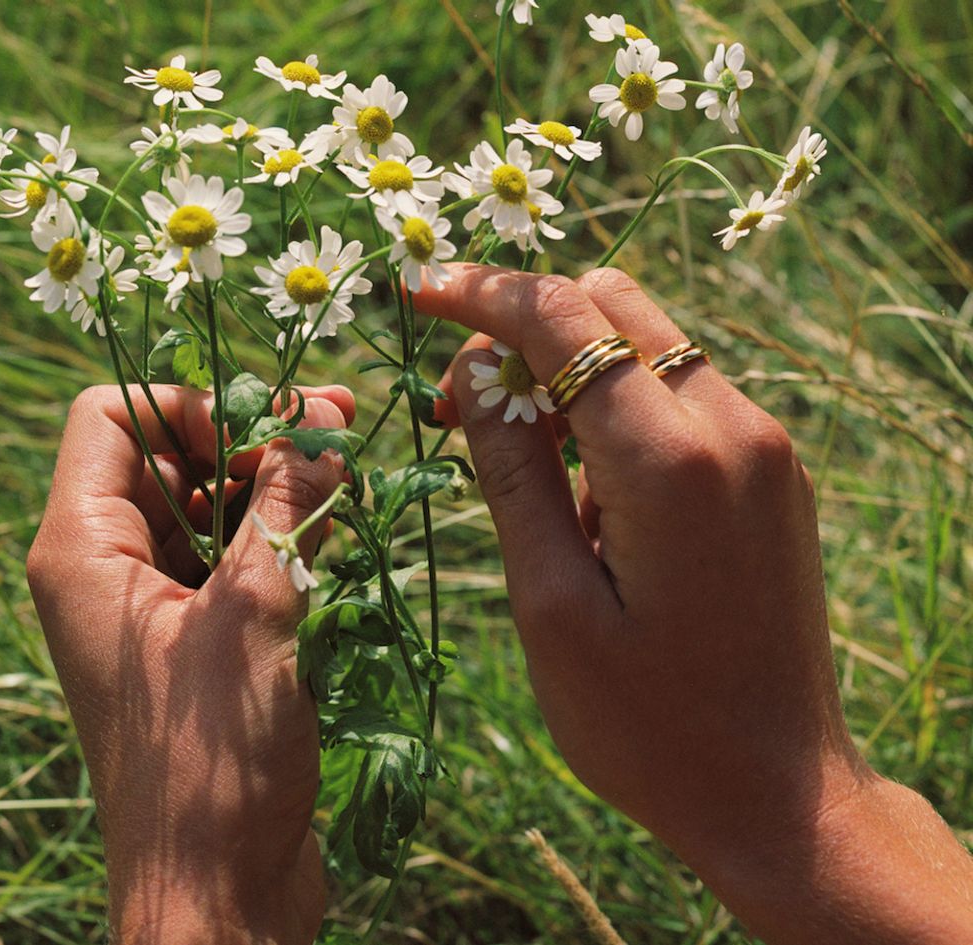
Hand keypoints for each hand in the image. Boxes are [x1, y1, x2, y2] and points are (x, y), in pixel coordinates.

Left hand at [27, 383, 353, 944]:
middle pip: (173, 455)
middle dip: (254, 436)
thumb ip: (287, 504)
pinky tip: (344, 531)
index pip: (113, 416)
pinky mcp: (204, 637)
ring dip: (281, 487)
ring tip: (350, 477)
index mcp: (84, 550)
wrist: (219, 888)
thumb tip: (323, 420)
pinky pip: (240, 557)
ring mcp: (157, 604)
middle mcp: (110, 568)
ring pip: (215, 506)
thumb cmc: (214, 760)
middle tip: (337, 427)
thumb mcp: (256, 611)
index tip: (268, 428)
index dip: (190, 404)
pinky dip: (288, 536)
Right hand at [413, 265, 972, 943]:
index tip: (420, 291)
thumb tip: (475, 371)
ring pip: (650, 343)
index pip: (563, 319)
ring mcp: (764, 444)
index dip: (482, 294)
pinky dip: (619, 404)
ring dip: (571, 368)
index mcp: (668, 459)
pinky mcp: (772, 469)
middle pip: (613, 304)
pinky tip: (588, 489)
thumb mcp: (551, 604)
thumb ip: (512, 471)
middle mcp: (733, 426)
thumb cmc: (648, 724)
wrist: (779, 792)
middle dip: (526, 324)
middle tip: (461, 398)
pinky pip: (682, 392)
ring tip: (520, 460)